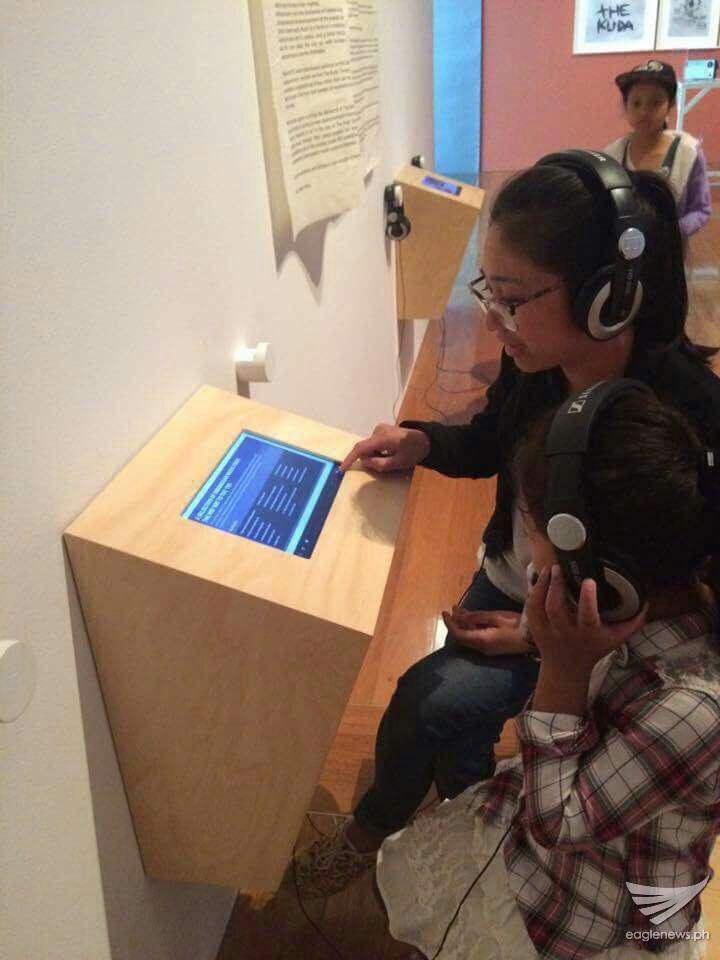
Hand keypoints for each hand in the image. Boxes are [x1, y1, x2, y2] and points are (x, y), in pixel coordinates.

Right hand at [340, 424, 430, 472]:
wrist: (425, 440)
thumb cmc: (414, 452)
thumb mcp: (399, 463)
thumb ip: (380, 464)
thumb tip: (365, 462)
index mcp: (383, 438)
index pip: (361, 448)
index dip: (351, 459)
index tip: (342, 469)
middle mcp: (379, 430)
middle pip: (365, 448)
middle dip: (370, 458)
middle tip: (387, 463)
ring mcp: (380, 428)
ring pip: (369, 446)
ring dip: (375, 455)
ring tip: (392, 456)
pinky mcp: (382, 429)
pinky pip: (373, 443)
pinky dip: (377, 450)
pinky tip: (390, 451)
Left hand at [442, 606, 532, 655]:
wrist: (534, 639)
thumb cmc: (518, 625)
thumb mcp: (497, 617)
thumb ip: (478, 617)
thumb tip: (461, 616)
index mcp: (482, 640)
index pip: (459, 634)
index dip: (450, 623)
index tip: (445, 611)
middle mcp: (482, 647)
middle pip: (462, 637)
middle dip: (455, 622)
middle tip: (454, 608)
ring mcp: (487, 649)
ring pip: (469, 637)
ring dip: (463, 624)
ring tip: (460, 609)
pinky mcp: (492, 647)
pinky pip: (476, 638)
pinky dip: (471, 627)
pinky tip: (472, 617)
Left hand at [526, 565, 646, 670]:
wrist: (567, 668)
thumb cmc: (594, 649)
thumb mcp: (616, 639)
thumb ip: (632, 623)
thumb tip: (646, 602)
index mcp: (587, 634)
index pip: (587, 616)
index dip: (587, 599)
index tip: (588, 581)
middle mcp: (565, 632)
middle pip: (556, 609)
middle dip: (557, 587)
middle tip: (559, 568)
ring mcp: (548, 631)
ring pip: (539, 607)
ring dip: (542, 586)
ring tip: (549, 570)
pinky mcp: (535, 628)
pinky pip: (531, 608)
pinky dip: (534, 592)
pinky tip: (541, 578)